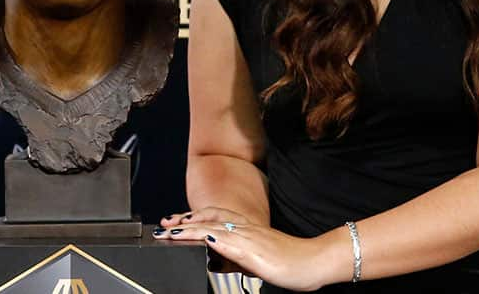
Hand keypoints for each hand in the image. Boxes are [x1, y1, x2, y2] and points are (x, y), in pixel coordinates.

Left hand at [154, 208, 327, 290]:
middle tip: (163, 225)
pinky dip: (208, 238)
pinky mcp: (252, 250)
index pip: (213, 217)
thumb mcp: (255, 260)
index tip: (172, 222)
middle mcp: (245, 228)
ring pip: (213, 226)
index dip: (191, 217)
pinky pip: (226, 241)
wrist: (314, 262)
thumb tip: (213, 262)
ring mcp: (248, 237)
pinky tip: (197, 238)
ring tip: (169, 231)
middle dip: (184, 220)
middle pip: (208, 217)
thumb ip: (234, 258)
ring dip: (188, 227)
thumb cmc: (290, 262)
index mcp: (246, 229)